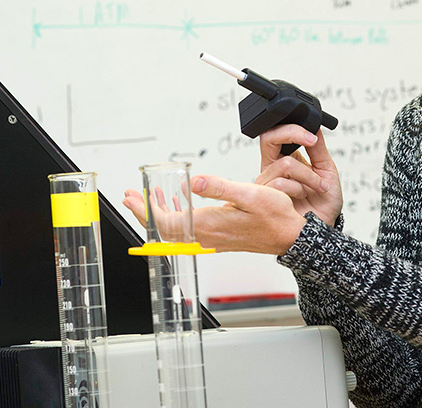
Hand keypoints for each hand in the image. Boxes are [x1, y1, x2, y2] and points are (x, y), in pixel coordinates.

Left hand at [124, 177, 306, 254]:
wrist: (290, 237)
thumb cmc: (275, 217)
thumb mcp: (250, 194)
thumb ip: (220, 187)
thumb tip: (194, 182)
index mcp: (209, 224)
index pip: (166, 222)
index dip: (146, 210)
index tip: (134, 197)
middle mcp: (206, 235)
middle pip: (164, 228)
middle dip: (144, 212)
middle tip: (130, 196)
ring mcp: (211, 238)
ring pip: (174, 230)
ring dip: (157, 214)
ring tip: (146, 198)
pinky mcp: (217, 237)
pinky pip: (187, 230)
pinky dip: (175, 217)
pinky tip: (177, 204)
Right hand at [256, 125, 342, 226]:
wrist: (322, 229)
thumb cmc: (324, 202)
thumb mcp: (327, 169)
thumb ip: (318, 148)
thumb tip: (314, 125)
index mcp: (285, 158)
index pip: (275, 133)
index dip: (291, 128)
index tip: (312, 135)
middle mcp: (273, 168)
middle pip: (268, 138)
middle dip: (292, 134)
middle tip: (311, 141)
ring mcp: (267, 183)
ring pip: (283, 163)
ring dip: (308, 174)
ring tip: (318, 187)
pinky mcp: (265, 198)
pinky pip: (280, 183)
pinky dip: (300, 187)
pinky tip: (305, 196)